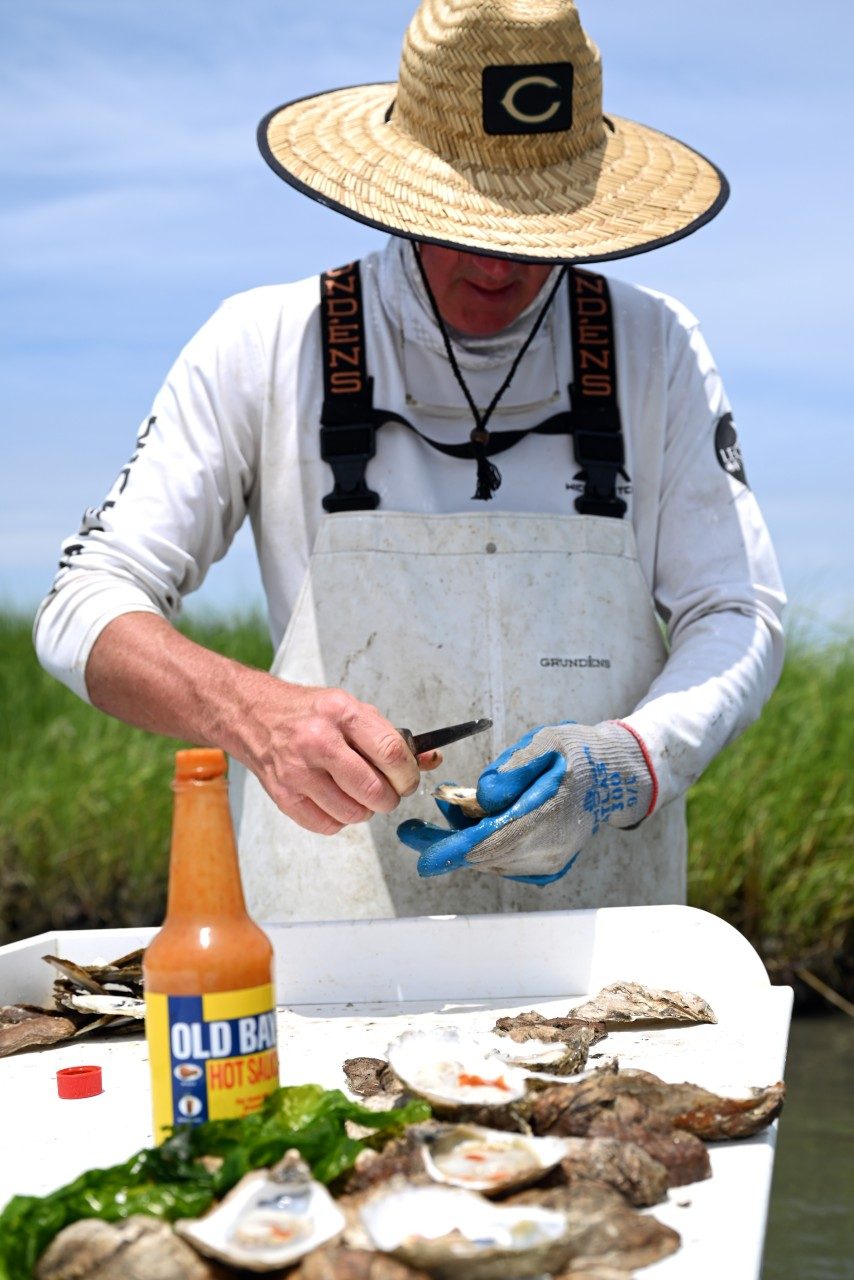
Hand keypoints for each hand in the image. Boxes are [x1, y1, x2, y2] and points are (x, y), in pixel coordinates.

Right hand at [84, 612, 439, 836]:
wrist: (253, 715)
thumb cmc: (308, 713)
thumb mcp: (351, 710)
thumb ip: (389, 737)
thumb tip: (430, 761)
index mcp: (342, 713)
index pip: (391, 754)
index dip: (409, 774)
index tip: (408, 779)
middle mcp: (318, 742)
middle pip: (376, 791)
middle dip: (391, 798)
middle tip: (388, 792)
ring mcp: (298, 771)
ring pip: (355, 813)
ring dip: (366, 810)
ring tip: (358, 793)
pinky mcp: (284, 795)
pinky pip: (328, 825)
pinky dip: (339, 819)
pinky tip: (334, 799)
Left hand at [397, 721, 653, 883]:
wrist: (613, 777)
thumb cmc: (577, 754)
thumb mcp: (544, 744)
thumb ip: (512, 770)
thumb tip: (482, 795)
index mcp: (547, 817)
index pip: (492, 842)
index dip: (453, 851)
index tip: (423, 859)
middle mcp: (548, 849)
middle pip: (483, 856)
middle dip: (444, 842)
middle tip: (411, 830)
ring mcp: (548, 862)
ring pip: (490, 860)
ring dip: (463, 839)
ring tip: (452, 805)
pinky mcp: (546, 866)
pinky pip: (503, 861)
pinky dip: (483, 844)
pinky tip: (478, 820)